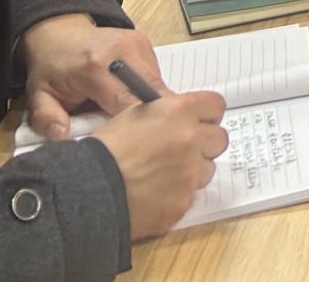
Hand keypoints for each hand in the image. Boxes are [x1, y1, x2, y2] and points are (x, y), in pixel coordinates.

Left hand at [21, 14, 167, 140]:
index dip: (133, 130)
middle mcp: (122, 51)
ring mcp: (137, 44)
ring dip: (150, 106)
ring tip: (132, 119)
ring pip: (158, 86)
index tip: (130, 148)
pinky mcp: (145, 43)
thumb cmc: (51, 68)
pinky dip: (149, 92)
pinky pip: (156, 76)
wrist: (59, 34)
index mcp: (96, 66)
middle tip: (142, 141)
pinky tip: (132, 100)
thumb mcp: (39, 96)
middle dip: (149, 120)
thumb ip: (47, 119)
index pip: (128, 105)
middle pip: (152, 95)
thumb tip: (62, 136)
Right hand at [91, 91, 229, 238]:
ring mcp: (190, 174)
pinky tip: (154, 193)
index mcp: (179, 112)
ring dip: (192, 171)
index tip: (200, 120)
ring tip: (162, 174)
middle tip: (184, 149)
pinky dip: (176, 195)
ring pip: (207, 170)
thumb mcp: (135, 115)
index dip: (207, 114)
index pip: (216, 106)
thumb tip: (183, 116)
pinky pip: (189, 195)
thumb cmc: (105, 150)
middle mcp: (191, 140)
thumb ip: (168, 112)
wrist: (89, 191)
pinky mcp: (183, 202)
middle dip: (204, 143)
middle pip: (219, 139)